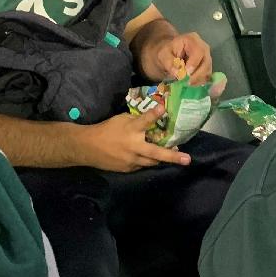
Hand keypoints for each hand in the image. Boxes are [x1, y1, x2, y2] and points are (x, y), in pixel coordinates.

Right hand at [75, 111, 191, 172]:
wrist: (88, 148)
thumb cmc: (106, 129)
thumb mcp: (120, 119)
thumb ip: (137, 120)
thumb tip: (152, 117)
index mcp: (131, 130)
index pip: (145, 120)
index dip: (154, 114)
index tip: (163, 108)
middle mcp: (133, 146)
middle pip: (156, 152)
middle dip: (173, 156)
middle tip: (187, 159)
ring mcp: (131, 160)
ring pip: (152, 162)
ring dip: (163, 159)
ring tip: (176, 157)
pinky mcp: (128, 168)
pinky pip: (142, 165)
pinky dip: (148, 161)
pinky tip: (152, 158)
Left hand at [143, 30, 212, 84]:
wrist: (170, 53)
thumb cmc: (167, 52)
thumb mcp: (163, 55)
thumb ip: (169, 63)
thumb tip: (178, 73)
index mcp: (192, 40)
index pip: (198, 51)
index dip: (194, 63)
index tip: (187, 73)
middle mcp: (203, 47)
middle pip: (206, 61)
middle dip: (198, 74)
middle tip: (188, 82)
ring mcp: (206, 56)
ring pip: (208, 69)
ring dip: (200, 79)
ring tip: (188, 84)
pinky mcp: (207, 66)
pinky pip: (207, 75)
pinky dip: (201, 81)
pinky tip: (192, 84)